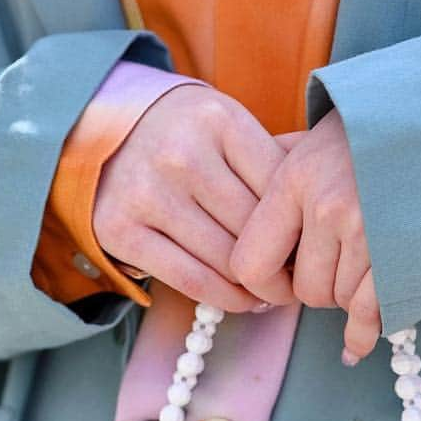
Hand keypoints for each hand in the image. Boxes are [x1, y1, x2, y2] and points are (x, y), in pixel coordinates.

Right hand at [93, 84, 293, 311]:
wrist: (101, 131)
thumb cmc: (183, 135)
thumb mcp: (225, 127)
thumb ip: (269, 160)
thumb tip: (319, 217)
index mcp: (219, 121)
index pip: (280, 188)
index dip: (302, 226)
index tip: (311, 248)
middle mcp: (182, 154)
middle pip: (255, 229)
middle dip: (283, 264)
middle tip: (296, 281)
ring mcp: (149, 193)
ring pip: (228, 260)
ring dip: (257, 288)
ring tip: (272, 293)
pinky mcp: (123, 230)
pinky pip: (192, 280)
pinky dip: (225, 298)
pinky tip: (242, 299)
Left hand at [230, 110, 380, 362]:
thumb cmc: (377, 134)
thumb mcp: (316, 140)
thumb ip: (278, 174)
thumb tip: (237, 209)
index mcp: (297, 179)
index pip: (250, 265)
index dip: (264, 285)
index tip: (280, 282)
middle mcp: (329, 207)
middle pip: (304, 290)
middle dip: (320, 286)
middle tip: (341, 262)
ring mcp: (371, 234)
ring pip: (340, 301)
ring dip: (352, 293)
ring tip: (371, 260)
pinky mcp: (405, 257)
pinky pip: (370, 315)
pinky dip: (363, 333)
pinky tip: (354, 346)